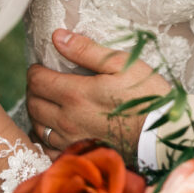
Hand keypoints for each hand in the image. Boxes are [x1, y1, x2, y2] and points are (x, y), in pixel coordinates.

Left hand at [26, 29, 170, 159]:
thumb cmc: (145, 95)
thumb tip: (58, 37)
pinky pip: (49, 149)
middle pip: (33, 104)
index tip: (41, 66)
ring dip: (37, 113)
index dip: (35, 71)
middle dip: (33, 90)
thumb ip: (86, 50)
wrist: (160, 135)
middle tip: (43, 82)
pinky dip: (46, 137)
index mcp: (75, 95)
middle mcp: (67, 120)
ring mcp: (71, 141)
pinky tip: (55, 129)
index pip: (37, 81)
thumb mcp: (121, 64)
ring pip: (38, 127)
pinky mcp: (79, 155)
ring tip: (48, 102)